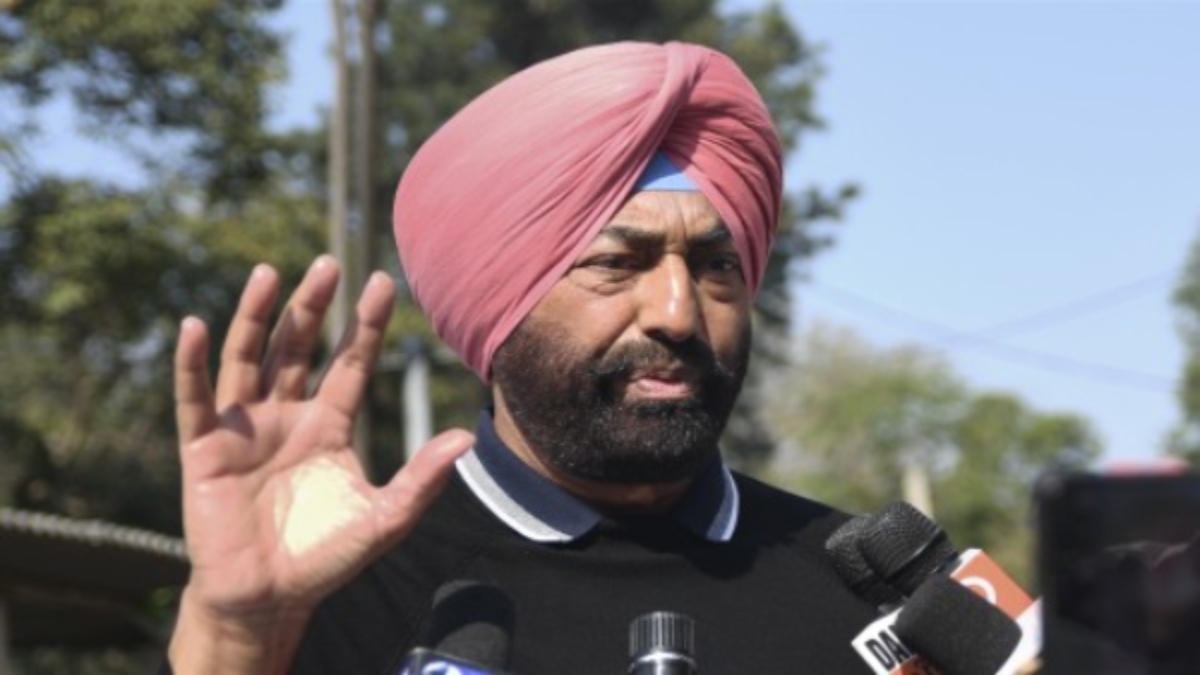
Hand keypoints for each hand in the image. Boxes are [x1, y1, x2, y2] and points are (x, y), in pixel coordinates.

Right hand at [169, 256, 472, 673]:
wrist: (269, 599)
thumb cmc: (326, 558)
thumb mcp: (383, 519)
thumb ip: (421, 480)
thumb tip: (467, 439)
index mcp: (329, 425)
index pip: (349, 363)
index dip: (364, 324)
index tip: (381, 281)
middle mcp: (287, 416)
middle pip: (299, 347)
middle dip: (313, 306)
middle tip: (329, 263)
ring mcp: (244, 427)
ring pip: (249, 358)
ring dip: (257, 315)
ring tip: (268, 272)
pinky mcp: (204, 449)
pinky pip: (195, 399)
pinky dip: (193, 363)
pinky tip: (196, 326)